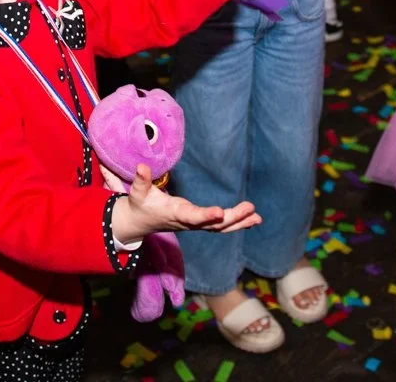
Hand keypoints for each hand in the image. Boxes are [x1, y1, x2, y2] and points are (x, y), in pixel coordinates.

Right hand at [111, 164, 261, 243]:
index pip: (192, 216)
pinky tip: (252, 219)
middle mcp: (188, 222)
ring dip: (239, 223)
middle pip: (213, 224)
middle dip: (232, 218)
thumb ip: (141, 180)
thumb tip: (142, 166)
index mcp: (174, 214)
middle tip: (251, 209)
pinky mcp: (200, 223)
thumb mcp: (138, 193)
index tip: (220, 212)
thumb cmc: (141, 204)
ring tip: (257, 218)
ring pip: (220, 228)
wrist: (141, 222)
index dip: (205, 216)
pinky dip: (237, 223)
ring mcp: (195, 225)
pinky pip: (220, 226)